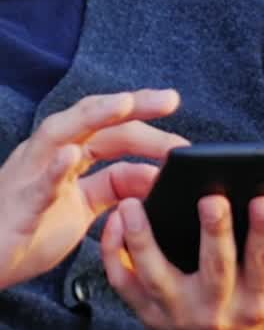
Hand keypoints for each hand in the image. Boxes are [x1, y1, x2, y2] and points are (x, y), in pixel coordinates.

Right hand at [0, 90, 184, 291]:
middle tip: (171, 99)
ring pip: (60, 134)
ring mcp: (28, 176)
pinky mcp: (17, 207)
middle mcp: (47, 157)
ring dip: (93, 116)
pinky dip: (52, 169)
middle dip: (132, 106)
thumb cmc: (30, 230)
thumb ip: (116, 188)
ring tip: (125, 103)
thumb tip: (155, 177)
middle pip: (93, 120)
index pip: (112, 131)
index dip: (148, 127)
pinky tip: (70, 155)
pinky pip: (35, 184)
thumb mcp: (85, 208)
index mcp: (66, 157)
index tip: (181, 129)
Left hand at [101, 191, 263, 329]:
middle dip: (214, 232)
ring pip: (157, 275)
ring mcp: (178, 313)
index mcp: (262, 303)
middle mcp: (219, 312)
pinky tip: (115, 221)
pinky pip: (123, 283)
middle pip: (215, 268)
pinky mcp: (147, 312)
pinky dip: (114, 254)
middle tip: (211, 197)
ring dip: (145, 239)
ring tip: (137, 205)